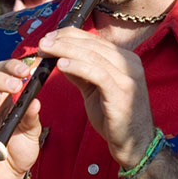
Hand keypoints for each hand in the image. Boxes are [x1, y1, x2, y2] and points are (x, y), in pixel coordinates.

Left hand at [38, 27, 154, 168]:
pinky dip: (78, 67)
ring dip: (66, 50)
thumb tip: (60, 58)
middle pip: (93, 45)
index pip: (95, 40)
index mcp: (126, 59)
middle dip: (65, 41)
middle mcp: (130, 63)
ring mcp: (128, 77)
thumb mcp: (95, 90)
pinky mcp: (122, 92)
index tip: (49, 37)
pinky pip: (98, 74)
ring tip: (47, 50)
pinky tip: (61, 65)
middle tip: (43, 42)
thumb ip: (81, 73)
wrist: (135, 143)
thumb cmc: (115, 117)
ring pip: (94, 56)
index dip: (71, 35)